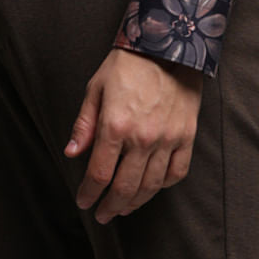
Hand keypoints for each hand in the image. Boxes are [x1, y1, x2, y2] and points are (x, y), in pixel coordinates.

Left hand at [64, 47, 202, 222]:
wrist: (168, 43)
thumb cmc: (128, 64)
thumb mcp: (96, 87)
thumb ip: (84, 124)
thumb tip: (72, 153)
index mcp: (115, 126)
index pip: (99, 174)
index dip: (88, 193)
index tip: (84, 201)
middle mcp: (142, 138)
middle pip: (124, 188)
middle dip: (110, 206)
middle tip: (103, 215)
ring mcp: (167, 139)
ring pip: (150, 186)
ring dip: (134, 202)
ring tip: (124, 208)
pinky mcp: (186, 136)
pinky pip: (176, 172)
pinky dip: (163, 185)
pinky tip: (152, 187)